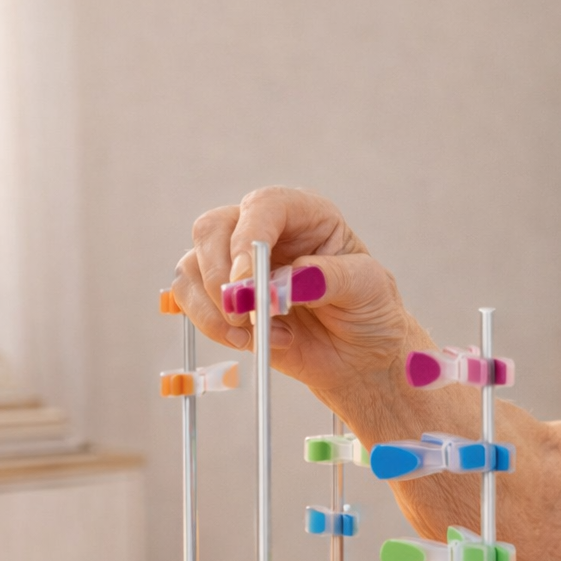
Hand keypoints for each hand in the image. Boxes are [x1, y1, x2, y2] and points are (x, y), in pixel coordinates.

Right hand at [170, 186, 427, 400]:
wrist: (362, 355)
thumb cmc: (370, 312)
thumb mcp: (367, 288)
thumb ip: (327, 279)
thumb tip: (280, 284)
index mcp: (306, 215)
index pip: (265, 206)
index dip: (249, 238)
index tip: (249, 280)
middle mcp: (267, 231)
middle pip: (213, 229)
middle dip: (220, 275)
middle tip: (244, 314)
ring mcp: (239, 264)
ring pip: (192, 266)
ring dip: (215, 308)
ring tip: (259, 335)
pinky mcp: (223, 298)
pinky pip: (189, 300)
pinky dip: (212, 325)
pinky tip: (252, 341)